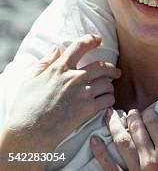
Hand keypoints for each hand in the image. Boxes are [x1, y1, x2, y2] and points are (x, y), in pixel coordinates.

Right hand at [1, 34, 120, 153]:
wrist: (29, 134)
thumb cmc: (25, 108)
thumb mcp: (29, 80)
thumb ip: (44, 63)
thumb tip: (55, 49)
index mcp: (60, 68)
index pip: (80, 46)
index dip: (91, 39)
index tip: (98, 39)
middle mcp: (75, 77)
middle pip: (101, 65)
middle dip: (111, 68)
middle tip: (115, 71)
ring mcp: (83, 93)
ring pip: (107, 83)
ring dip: (110, 85)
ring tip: (110, 89)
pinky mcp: (88, 109)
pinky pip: (107, 99)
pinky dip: (109, 99)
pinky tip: (106, 102)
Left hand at [90, 107, 157, 169]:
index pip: (153, 122)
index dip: (149, 113)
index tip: (147, 112)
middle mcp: (150, 159)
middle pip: (136, 129)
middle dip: (131, 116)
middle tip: (129, 112)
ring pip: (122, 143)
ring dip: (113, 126)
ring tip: (107, 115)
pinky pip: (111, 168)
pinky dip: (100, 153)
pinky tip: (94, 141)